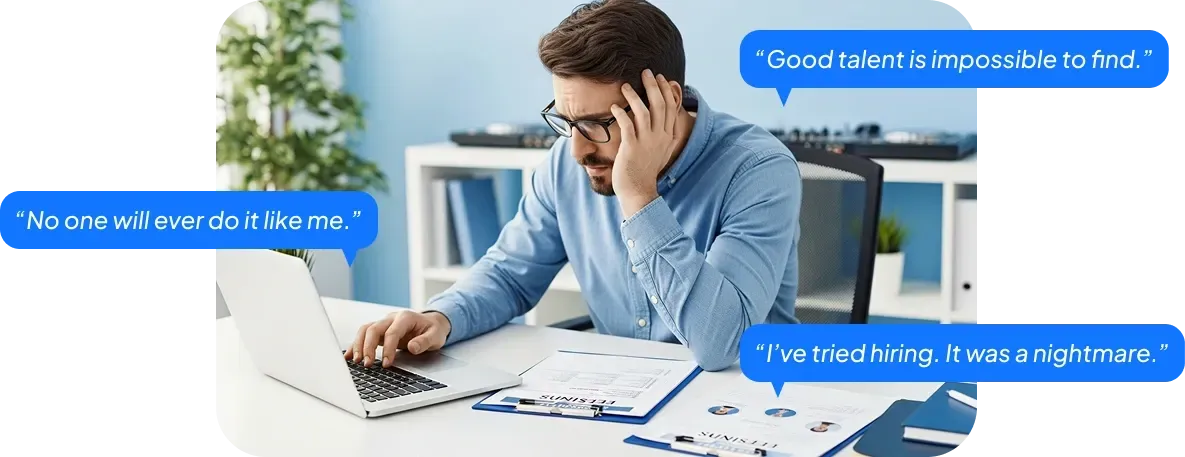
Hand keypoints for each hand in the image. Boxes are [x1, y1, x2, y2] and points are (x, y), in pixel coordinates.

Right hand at [344, 310, 450, 367]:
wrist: (432, 323)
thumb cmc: (433, 330)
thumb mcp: (436, 336)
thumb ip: (425, 342)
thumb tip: (412, 347)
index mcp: (405, 317)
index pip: (392, 332)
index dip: (388, 349)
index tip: (387, 364)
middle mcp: (391, 318)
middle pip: (373, 329)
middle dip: (368, 347)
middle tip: (367, 364)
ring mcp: (384, 323)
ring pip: (365, 330)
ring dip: (359, 345)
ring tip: (356, 361)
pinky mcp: (380, 331)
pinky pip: (364, 335)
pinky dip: (356, 344)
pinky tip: (349, 356)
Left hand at [610, 69, 679, 209]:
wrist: (638, 190)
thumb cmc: (646, 169)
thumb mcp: (662, 150)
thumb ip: (664, 133)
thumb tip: (666, 118)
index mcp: (668, 136)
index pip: (671, 107)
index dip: (666, 90)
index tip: (660, 78)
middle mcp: (660, 137)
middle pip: (660, 105)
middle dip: (653, 86)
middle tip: (645, 72)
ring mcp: (646, 142)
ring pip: (644, 112)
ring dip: (634, 96)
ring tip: (625, 86)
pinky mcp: (631, 148)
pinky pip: (627, 125)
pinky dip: (621, 113)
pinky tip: (614, 106)